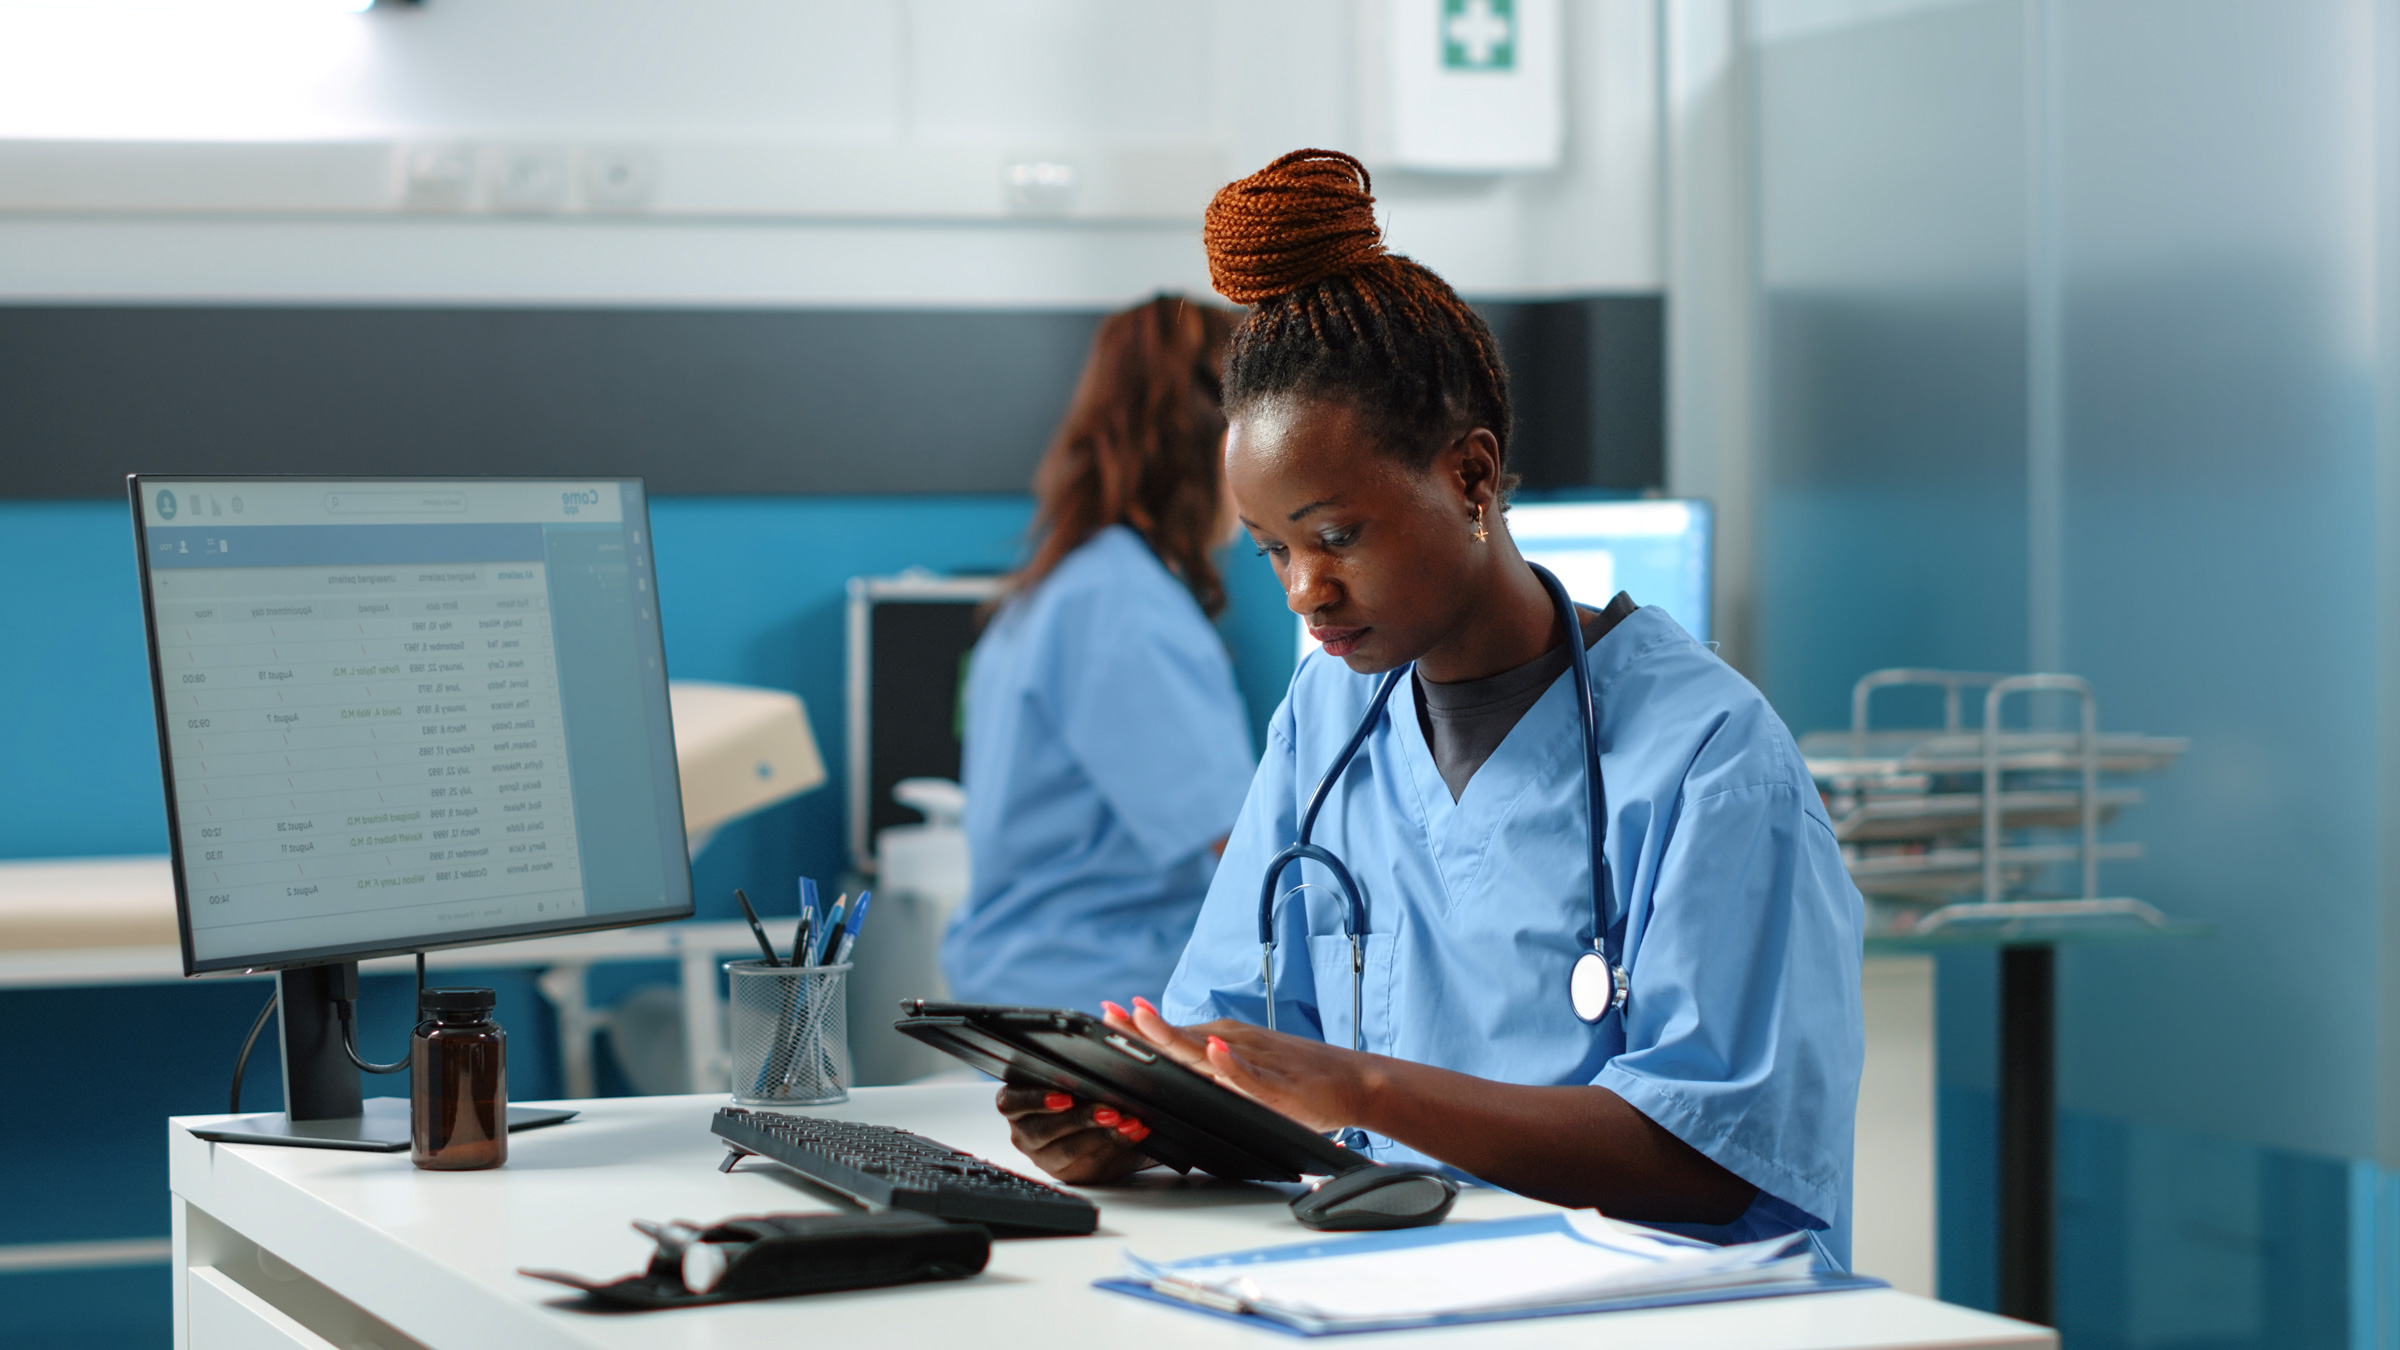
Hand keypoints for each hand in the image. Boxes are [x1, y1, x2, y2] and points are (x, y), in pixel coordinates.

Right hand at [995, 1087, 1153, 1184]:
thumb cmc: (1079, 1093)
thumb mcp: (1073, 1079)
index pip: (1011, 1102)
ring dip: (1102, 1134)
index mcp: (1016, 1104)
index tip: (1065, 1098)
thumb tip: (1100, 1065)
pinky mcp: (1070, 1173)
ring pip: (1068, 1149)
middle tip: (1108, 1110)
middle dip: (1080, 1118)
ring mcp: (1045, 1157)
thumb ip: (1075, 1073)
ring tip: (1126, 1122)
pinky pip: (1091, 1162)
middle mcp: (1025, 1133)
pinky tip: (1132, 1133)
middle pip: (1044, 1129)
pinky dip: (1116, 1144)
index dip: (1035, 1099)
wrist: (1099, 1123)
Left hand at [1102, 997, 1376, 1133]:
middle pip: (1179, 1038)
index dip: (1138, 1028)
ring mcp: (1256, 1062)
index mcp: (1223, 1043)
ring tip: (1143, 1020)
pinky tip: (1214, 1055)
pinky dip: (1231, 1065)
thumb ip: (1211, 1071)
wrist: (1355, 1082)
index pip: (1172, 1036)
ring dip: (1174, 1035)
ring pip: (1207, 1050)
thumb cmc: (1299, 1077)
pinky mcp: (1278, 1084)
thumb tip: (1176, 1069)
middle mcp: (1234, 1045)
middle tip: (1111, 1012)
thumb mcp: (1246, 1070)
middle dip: (1142, 1027)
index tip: (1106, 1014)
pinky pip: (1250, 1075)